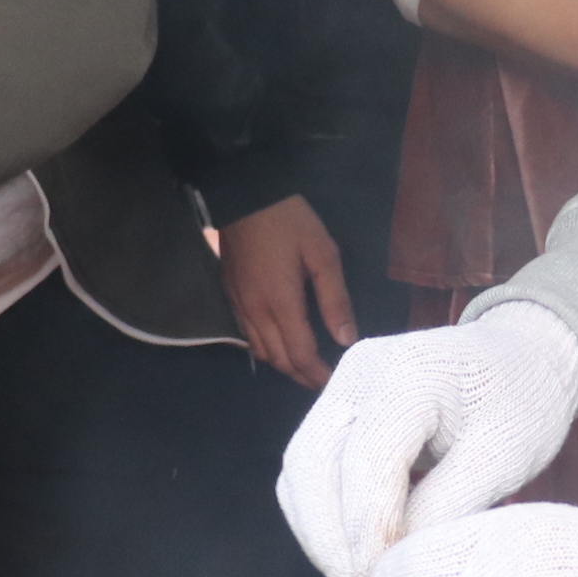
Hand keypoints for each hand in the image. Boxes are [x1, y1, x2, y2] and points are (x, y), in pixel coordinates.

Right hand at [220, 196, 356, 386]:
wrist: (245, 195)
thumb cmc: (289, 220)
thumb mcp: (323, 253)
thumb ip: (335, 299)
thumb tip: (346, 338)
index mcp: (281, 303)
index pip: (300, 355)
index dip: (318, 374)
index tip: (335, 381)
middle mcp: (255, 312)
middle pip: (279, 360)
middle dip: (302, 376)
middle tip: (324, 381)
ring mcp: (239, 306)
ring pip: (261, 352)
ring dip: (284, 365)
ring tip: (306, 367)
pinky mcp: (231, 296)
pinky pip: (248, 336)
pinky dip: (267, 349)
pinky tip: (282, 343)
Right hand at [276, 299, 577, 576]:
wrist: (522, 355)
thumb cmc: (523, 400)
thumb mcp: (504, 456)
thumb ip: (448, 506)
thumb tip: (399, 561)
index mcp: (404, 375)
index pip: (364, 467)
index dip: (368, 535)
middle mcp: (357, 373)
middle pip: (310, 467)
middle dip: (330, 542)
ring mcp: (340, 388)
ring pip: (299, 472)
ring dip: (320, 534)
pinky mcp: (337, 408)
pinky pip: (308, 470)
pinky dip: (322, 517)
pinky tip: (356, 550)